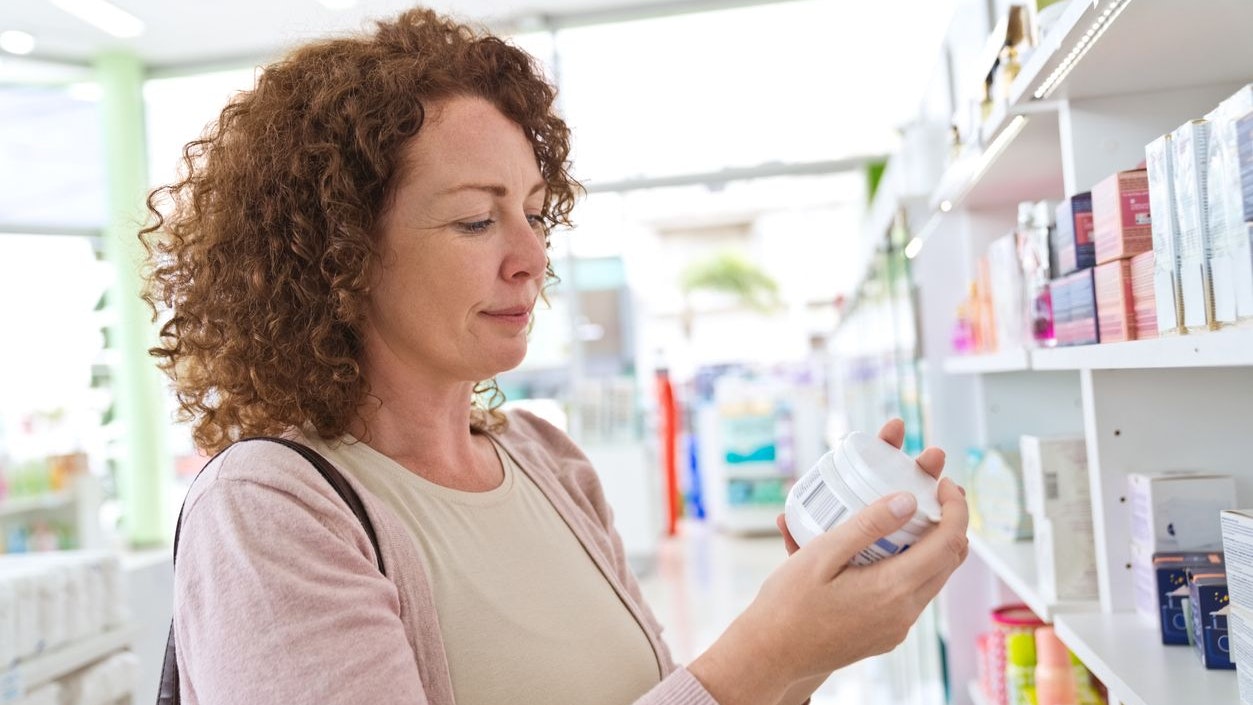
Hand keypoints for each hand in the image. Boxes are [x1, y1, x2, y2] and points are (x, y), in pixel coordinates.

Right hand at [690, 419, 968, 704]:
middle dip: (948, 523)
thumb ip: (867, 525)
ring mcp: (898, 628)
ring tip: (902, 518)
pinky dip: (910, 567)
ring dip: (929, 546)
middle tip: (927, 493)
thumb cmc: (788, 602)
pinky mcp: (888, 635)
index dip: (956, 508)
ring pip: (933, 578)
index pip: (949, 542)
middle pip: (949, 561)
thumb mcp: (822, 553)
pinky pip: (913, 595)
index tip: (944, 483)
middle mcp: (905, 613)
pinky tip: (880, 552)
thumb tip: (908, 500)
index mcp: (893, 589)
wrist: (771, 655)